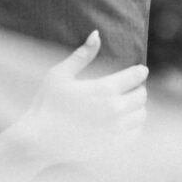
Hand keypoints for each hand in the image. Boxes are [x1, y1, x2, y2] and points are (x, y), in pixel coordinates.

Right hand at [19, 30, 148, 159]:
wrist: (39, 141)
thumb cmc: (46, 104)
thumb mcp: (59, 74)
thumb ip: (81, 55)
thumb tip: (96, 34)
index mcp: (103, 89)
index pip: (135, 76)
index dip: (140, 71)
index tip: (140, 70)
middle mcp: (114, 109)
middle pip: (141, 96)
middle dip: (139, 88)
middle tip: (134, 87)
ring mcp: (115, 130)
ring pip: (141, 115)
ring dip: (138, 107)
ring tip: (130, 104)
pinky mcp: (114, 146)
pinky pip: (136, 134)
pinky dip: (135, 126)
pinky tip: (125, 122)